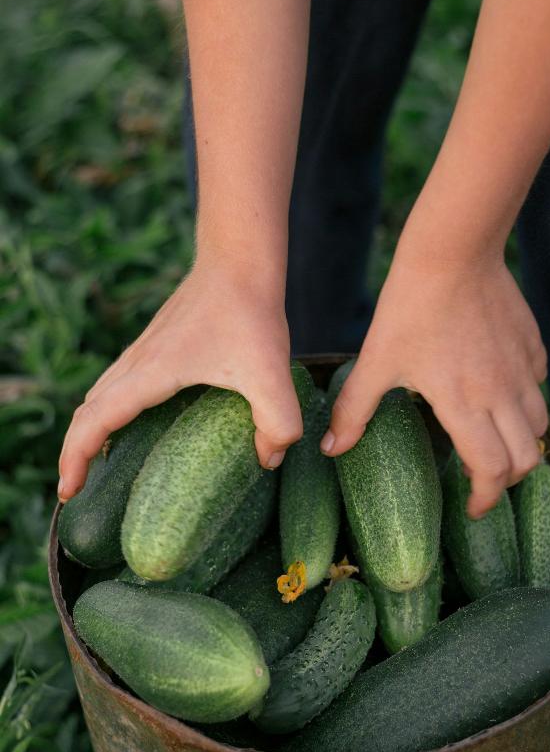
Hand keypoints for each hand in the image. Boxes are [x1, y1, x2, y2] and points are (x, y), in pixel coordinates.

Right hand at [58, 257, 301, 500]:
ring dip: (89, 430)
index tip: (68, 490)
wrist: (240, 261)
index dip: (76, 458)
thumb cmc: (250, 314)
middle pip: (87, 412)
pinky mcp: (157, 347)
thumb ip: (279, 423)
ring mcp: (143, 353)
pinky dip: (109, 410)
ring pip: (99, 396)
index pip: (95, 421)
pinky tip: (131, 424)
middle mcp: (137, 363)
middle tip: (75, 489)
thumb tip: (268, 458)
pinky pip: (118, 384)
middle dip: (74, 452)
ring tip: (96, 463)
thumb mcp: (273, 375)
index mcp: (150, 374)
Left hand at [323, 241, 547, 518]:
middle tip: (484, 481)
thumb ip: (355, 410)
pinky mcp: (532, 346)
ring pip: (540, 426)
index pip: (492, 471)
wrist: (453, 252)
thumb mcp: (376, 361)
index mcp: (464, 405)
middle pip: (527, 459)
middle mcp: (502, 394)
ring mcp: (522, 370)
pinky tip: (501, 394)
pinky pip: (539, 386)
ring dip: (522, 443)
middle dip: (509, 480)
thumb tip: (331, 448)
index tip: (471, 507)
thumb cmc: (410, 308)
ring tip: (496, 443)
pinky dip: (526, 402)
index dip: (485, 498)